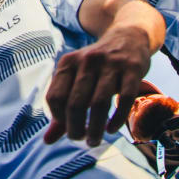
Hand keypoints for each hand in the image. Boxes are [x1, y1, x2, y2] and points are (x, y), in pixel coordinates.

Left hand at [43, 25, 152, 145]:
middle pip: (76, 103)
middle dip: (76, 129)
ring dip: (95, 128)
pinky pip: (124, 99)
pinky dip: (117, 119)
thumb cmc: (97, 66)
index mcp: (68, 63)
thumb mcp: (76, 78)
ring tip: (94, 140)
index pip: (54, 97)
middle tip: (81, 139)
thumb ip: (62, 109)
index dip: (59, 118)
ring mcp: (110, 64)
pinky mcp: (132, 69)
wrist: (128, 37)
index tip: (67, 127)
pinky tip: (112, 129)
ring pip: (99, 103)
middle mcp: (87, 61)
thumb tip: (47, 141)